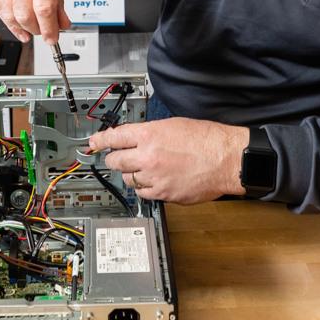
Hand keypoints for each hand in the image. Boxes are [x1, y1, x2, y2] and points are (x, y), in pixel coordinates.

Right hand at [0, 0, 71, 42]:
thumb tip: (62, 23)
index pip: (44, 6)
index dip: (49, 28)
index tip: (54, 38)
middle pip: (24, 12)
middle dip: (36, 29)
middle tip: (43, 32)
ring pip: (7, 12)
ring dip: (20, 27)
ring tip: (30, 30)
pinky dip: (6, 18)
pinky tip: (15, 22)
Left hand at [87, 118, 247, 204]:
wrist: (226, 159)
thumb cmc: (207, 140)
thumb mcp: (173, 125)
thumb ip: (150, 132)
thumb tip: (135, 138)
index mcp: (149, 135)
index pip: (114, 137)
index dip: (99, 141)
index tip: (92, 144)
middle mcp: (148, 156)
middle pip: (115, 161)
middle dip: (114, 159)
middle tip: (117, 158)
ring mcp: (154, 177)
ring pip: (127, 179)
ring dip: (130, 174)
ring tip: (143, 169)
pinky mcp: (163, 194)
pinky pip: (142, 193)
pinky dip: (144, 188)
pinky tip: (153, 181)